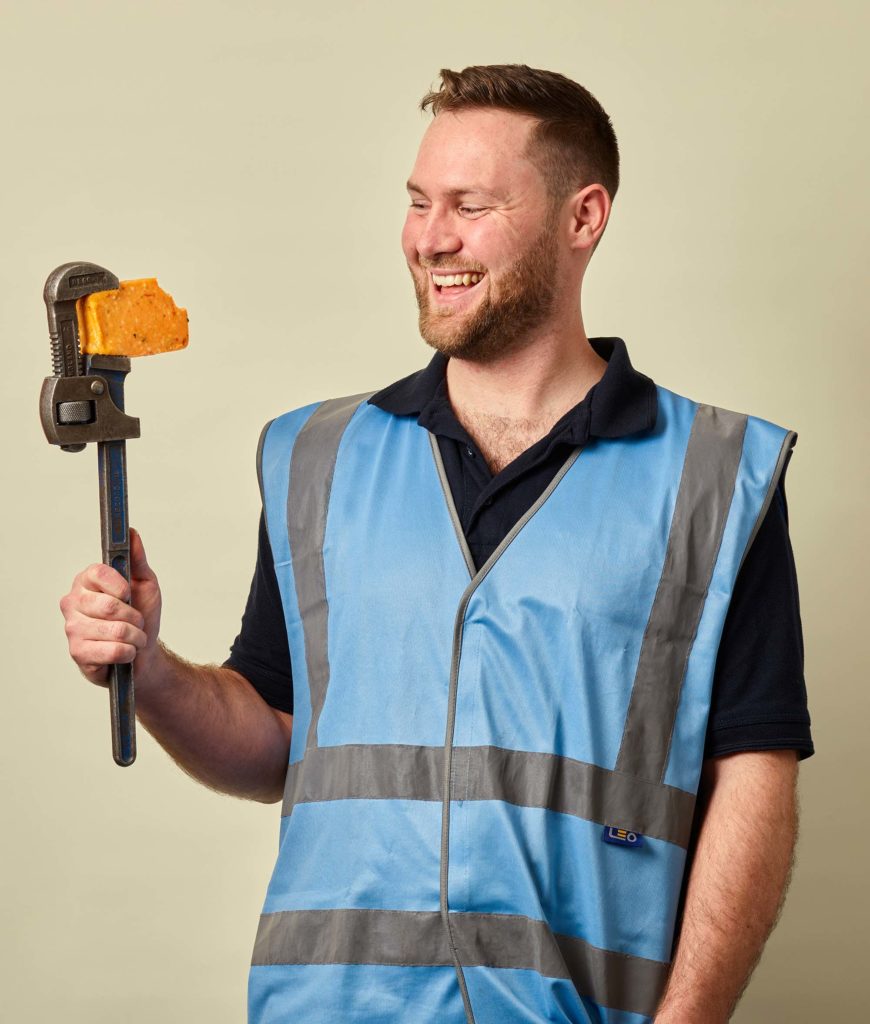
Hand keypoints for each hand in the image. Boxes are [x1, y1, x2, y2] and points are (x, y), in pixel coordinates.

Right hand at [59, 528, 162, 686]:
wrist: (143, 652)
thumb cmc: (141, 615)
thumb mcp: (145, 583)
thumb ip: (137, 559)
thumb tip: (132, 533)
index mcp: (86, 581)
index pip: (98, 573)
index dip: (120, 585)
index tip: (129, 593)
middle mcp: (73, 602)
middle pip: (109, 606)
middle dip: (134, 616)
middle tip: (136, 620)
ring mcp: (72, 628)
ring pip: (115, 630)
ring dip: (135, 637)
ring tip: (132, 637)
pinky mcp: (78, 653)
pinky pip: (113, 651)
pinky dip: (128, 652)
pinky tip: (124, 652)